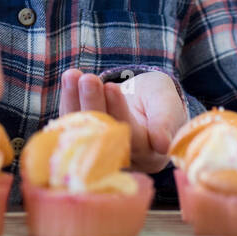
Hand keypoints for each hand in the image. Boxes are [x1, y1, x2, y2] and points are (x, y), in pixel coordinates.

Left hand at [59, 68, 187, 173]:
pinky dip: (69, 100)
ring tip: (73, 75)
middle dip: (93, 104)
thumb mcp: (167, 104)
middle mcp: (122, 160)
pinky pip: (72, 122)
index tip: (112, 87)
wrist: (143, 99)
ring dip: (75, 100)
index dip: (119, 112)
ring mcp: (98, 151)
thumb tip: (163, 145)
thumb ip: (165, 122)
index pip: (131, 136)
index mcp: (149, 157)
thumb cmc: (159, 101)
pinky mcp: (82, 139)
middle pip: (102, 134)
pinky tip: (69, 80)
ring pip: (83, 128)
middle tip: (88, 79)